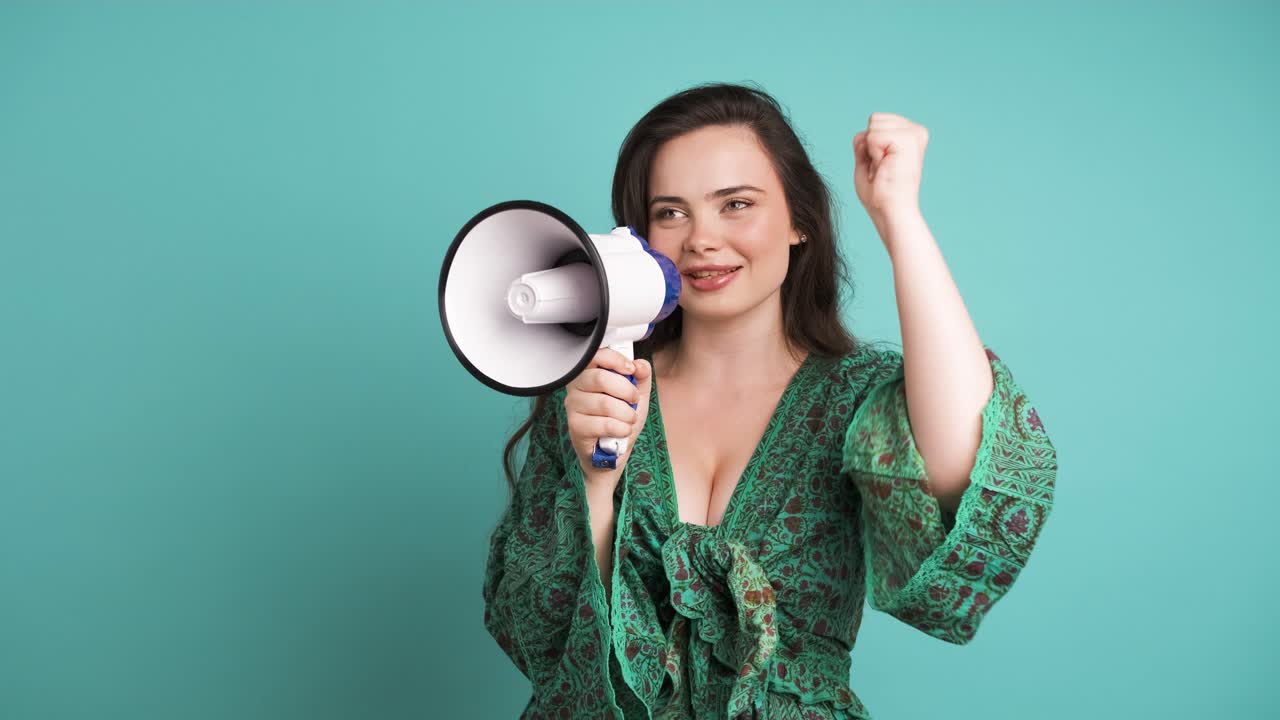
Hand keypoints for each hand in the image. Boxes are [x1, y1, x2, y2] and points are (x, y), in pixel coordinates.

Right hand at [564, 348, 653, 483]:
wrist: (614, 451)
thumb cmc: (620, 419)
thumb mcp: (636, 395)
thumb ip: (641, 376)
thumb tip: (640, 365)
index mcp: (589, 373)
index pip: (595, 355)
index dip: (615, 360)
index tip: (630, 369)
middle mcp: (576, 387)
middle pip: (600, 379)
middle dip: (626, 390)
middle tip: (633, 400)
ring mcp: (573, 406)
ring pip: (604, 403)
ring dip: (626, 414)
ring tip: (629, 419)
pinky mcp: (575, 426)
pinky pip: (603, 423)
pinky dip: (621, 428)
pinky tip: (622, 431)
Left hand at [853, 112, 928, 234]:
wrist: (891, 212)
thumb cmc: (880, 193)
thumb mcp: (867, 160)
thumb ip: (866, 141)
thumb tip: (865, 129)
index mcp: (910, 134)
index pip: (875, 121)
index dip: (868, 146)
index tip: (881, 166)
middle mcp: (916, 131)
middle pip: (874, 119)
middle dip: (869, 146)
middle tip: (881, 169)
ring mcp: (914, 133)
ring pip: (873, 125)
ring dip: (871, 151)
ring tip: (884, 169)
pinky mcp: (909, 139)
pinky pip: (873, 136)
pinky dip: (873, 154)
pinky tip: (885, 168)